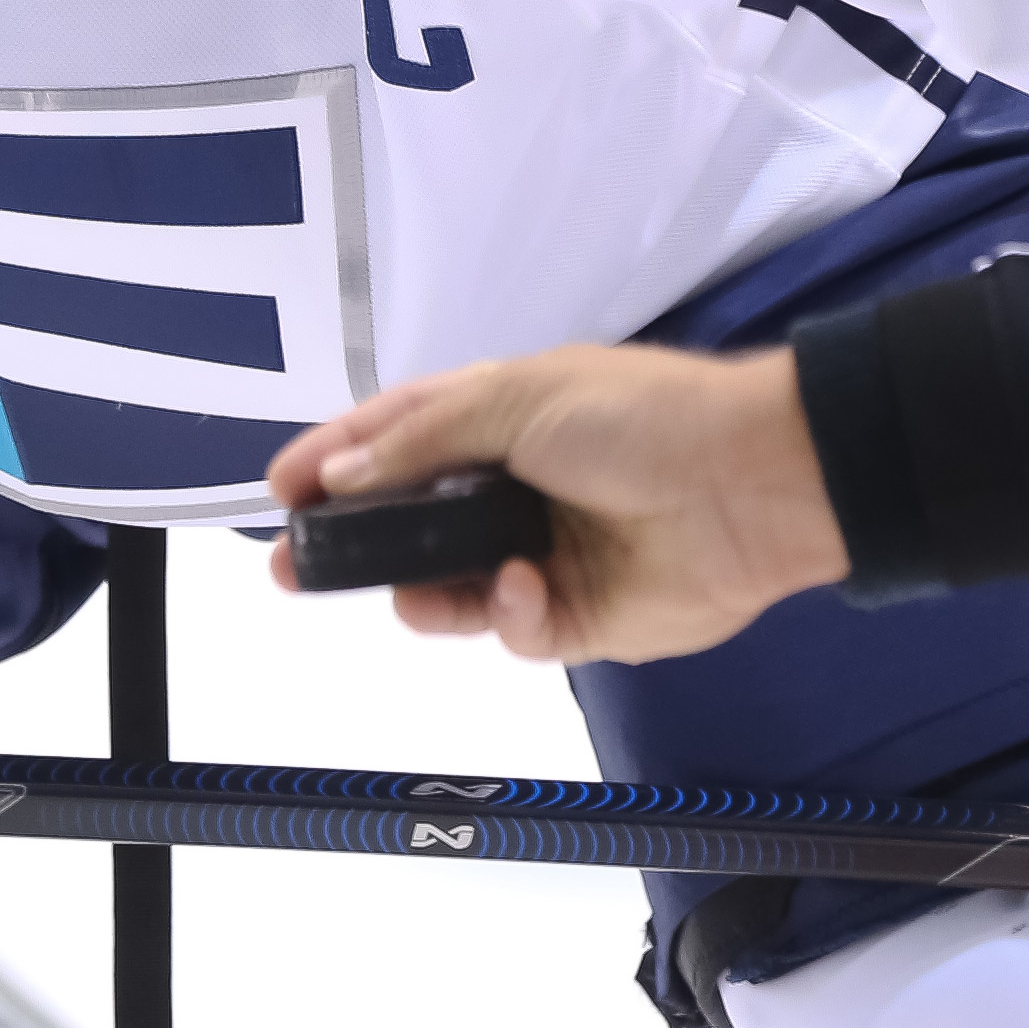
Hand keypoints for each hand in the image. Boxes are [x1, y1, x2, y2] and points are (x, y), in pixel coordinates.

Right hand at [265, 345, 848, 664]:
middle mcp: (512, 488)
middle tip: (296, 564)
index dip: (336, 459)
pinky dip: (506, 613)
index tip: (279, 489)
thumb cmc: (635, 417)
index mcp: (497, 419)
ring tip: (406, 586)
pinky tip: (523, 587)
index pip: (395, 438)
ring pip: (449, 589)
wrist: (750, 483)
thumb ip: (421, 440)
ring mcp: (542, 556)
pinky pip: (513, 630)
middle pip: (409, 523)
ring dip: (421, 589)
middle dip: (352, 543)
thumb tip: (342, 471)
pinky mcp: (577, 619)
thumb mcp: (516, 397)